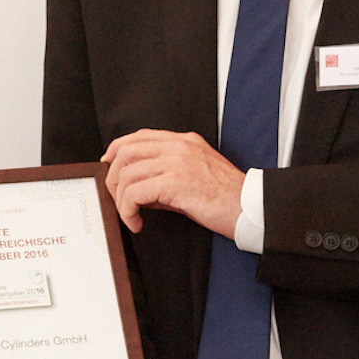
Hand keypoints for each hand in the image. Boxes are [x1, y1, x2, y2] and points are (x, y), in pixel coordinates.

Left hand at [102, 129, 244, 235]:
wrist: (249, 208)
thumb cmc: (227, 197)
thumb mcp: (194, 175)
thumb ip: (167, 174)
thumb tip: (138, 188)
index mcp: (185, 141)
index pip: (140, 136)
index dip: (117, 149)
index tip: (109, 166)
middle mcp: (179, 146)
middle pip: (126, 151)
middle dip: (114, 178)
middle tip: (118, 199)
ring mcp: (177, 161)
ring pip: (127, 173)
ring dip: (120, 199)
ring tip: (130, 215)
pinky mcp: (175, 181)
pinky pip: (135, 193)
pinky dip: (128, 210)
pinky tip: (137, 222)